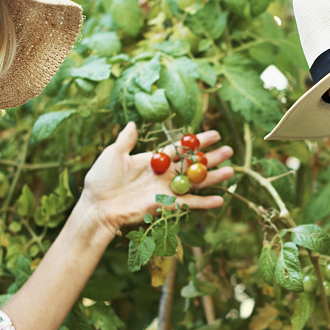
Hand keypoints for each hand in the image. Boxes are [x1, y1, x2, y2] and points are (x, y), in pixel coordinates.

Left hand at [76, 123, 234, 234]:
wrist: (98, 206)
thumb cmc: (102, 180)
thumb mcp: (113, 154)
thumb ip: (126, 140)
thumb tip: (133, 123)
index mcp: (154, 161)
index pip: (181, 148)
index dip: (198, 141)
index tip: (215, 134)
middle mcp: (164, 175)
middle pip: (193, 165)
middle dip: (212, 158)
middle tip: (230, 151)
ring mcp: (167, 190)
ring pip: (196, 183)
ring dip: (214, 178)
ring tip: (231, 171)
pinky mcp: (166, 205)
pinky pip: (190, 203)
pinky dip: (205, 202)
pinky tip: (221, 199)